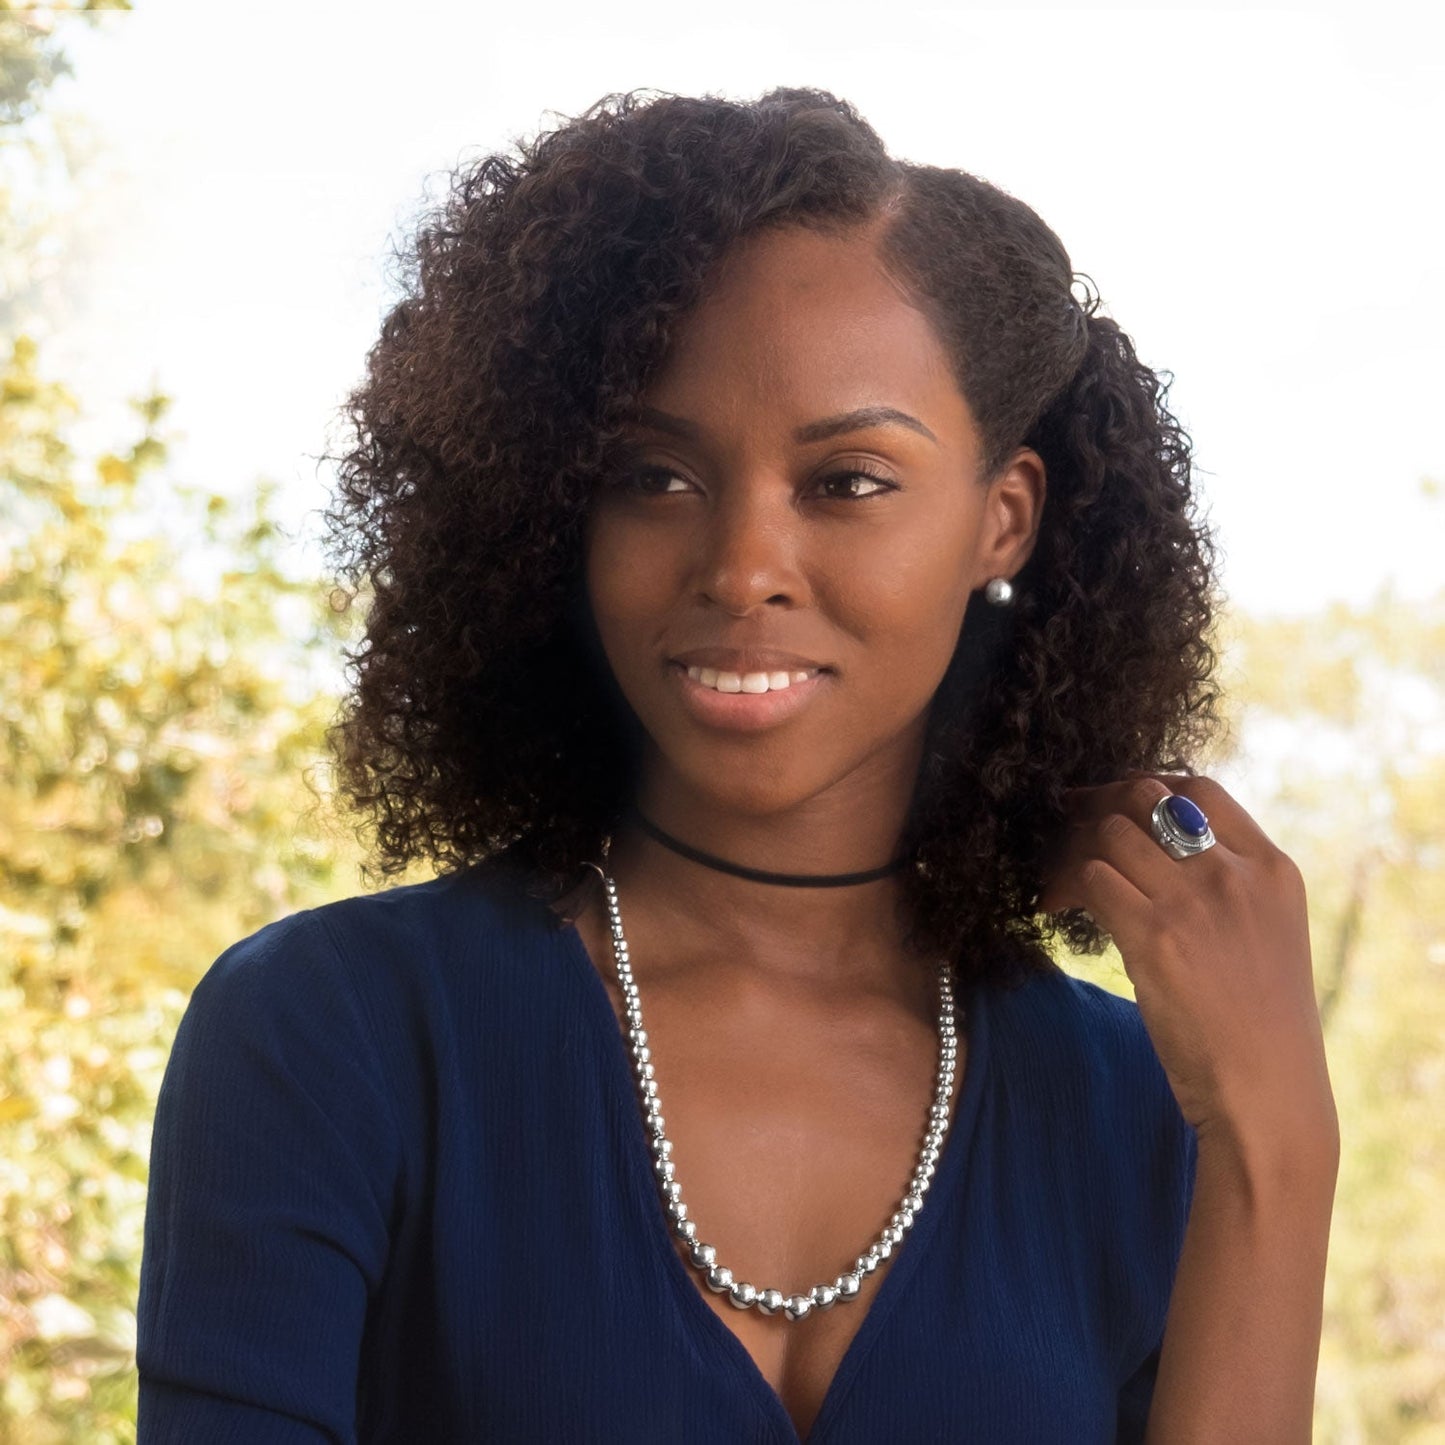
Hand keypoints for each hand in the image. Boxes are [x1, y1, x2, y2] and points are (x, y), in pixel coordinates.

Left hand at [1039, 775, 1337, 1156]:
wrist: (1268, 1095)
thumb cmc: (1259, 1027)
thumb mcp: (1265, 937)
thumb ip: (1226, 887)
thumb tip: (1152, 851)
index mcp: (1272, 869)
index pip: (1199, 787)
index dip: (1143, 784)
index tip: (1109, 801)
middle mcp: (1236, 875)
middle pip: (1144, 796)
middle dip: (1095, 805)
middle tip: (1062, 827)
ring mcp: (1196, 902)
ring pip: (1109, 832)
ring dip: (1070, 849)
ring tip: (1054, 881)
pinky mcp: (1157, 937)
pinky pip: (1092, 878)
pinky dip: (1061, 887)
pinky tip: (1051, 908)